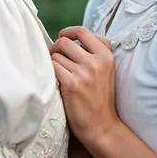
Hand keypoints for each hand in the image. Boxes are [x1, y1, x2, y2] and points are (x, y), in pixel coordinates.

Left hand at [50, 26, 119, 145]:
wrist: (101, 126)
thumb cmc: (100, 96)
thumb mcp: (106, 69)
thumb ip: (94, 51)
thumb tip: (70, 37)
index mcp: (106, 55)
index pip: (83, 31)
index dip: (69, 31)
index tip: (63, 36)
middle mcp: (96, 61)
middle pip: (65, 42)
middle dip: (56, 48)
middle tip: (56, 57)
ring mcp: (84, 73)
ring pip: (56, 56)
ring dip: (53, 63)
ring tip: (59, 74)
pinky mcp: (71, 84)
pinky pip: (52, 68)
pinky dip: (50, 73)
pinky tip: (55, 81)